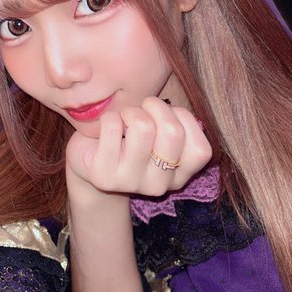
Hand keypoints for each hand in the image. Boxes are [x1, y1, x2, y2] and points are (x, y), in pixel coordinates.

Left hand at [65, 97, 211, 197]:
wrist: (91, 161)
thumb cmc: (131, 138)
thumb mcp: (161, 133)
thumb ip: (178, 124)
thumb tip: (178, 114)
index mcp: (180, 176)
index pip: (201, 150)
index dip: (184, 118)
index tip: (165, 114)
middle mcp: (159, 185)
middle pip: (172, 132)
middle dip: (155, 107)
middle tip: (141, 110)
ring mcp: (131, 183)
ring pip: (143, 126)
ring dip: (131, 112)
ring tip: (124, 120)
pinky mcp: (104, 175)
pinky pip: (112, 126)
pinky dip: (109, 117)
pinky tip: (107, 128)